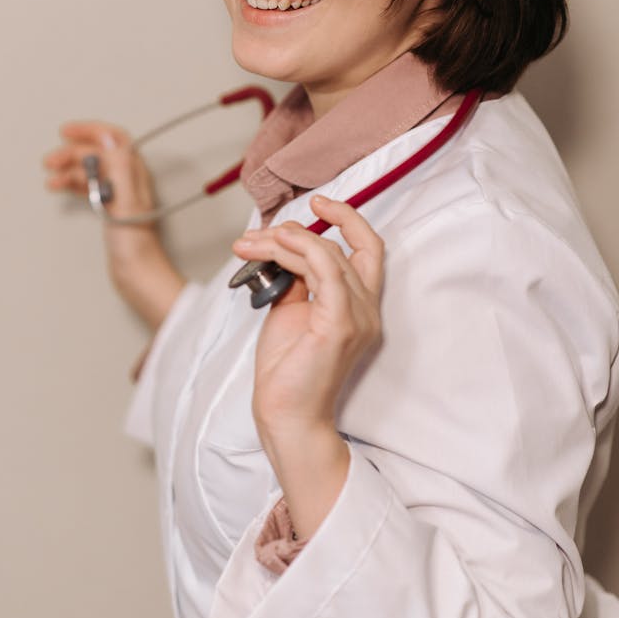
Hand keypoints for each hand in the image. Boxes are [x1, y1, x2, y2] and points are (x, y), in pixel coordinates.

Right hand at [43, 121, 183, 329]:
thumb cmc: (136, 244)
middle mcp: (128, 180)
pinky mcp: (110, 209)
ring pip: (90, 170)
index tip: (67, 132)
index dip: (90, 131)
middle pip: (98, 154)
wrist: (138, 273)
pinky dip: (72, 184)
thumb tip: (109, 137)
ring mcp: (118, 194)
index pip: (113, 139)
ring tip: (51, 177)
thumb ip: (119, 167)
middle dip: (72, 152)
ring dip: (69, 169)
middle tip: (50, 161)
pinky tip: (60, 187)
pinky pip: (88, 186)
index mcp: (134, 173)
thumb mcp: (125, 201)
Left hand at [232, 194, 383, 440]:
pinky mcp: (340, 324)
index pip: (368, 248)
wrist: (285, 416)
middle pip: (339, 247)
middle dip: (293, 232)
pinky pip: (326, 271)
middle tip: (255, 236)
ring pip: (327, 254)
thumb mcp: (290, 311)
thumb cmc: (287, 371)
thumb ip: (296, 278)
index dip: (348, 218)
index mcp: (360, 306)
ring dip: (284, 241)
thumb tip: (284, 245)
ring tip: (250, 245)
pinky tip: (273, 246)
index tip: (317, 201)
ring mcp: (358, 317)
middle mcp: (367, 310)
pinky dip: (301, 249)